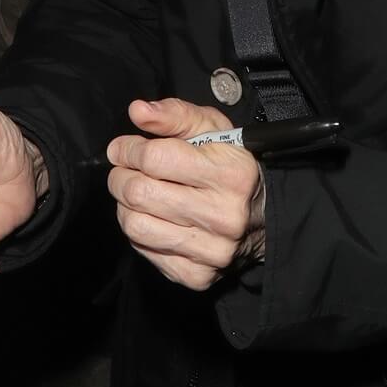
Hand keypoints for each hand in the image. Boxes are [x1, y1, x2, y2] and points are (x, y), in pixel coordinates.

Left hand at [106, 97, 265, 291]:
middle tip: (124, 170)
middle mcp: (223, 215)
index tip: (124, 148)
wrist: (265, 217)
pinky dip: (140, 231)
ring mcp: (211, 250)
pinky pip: (145, 251)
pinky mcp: (198, 275)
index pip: (155, 158)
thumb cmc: (234, 166)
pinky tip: (153, 217)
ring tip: (135, 193)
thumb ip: (175, 115)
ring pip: (135, 225)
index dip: (129, 149)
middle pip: (139, 193)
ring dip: (125, 205)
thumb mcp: (214, 129)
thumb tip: (138, 111)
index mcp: (230, 173)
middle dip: (120, 176)